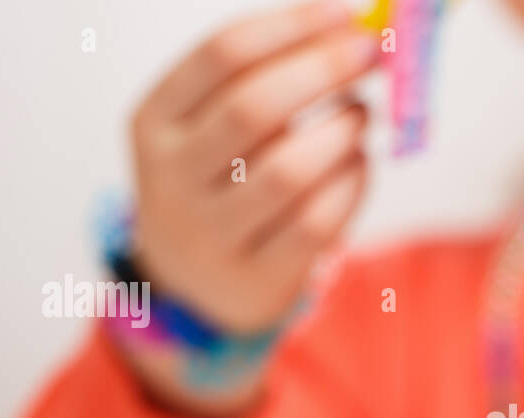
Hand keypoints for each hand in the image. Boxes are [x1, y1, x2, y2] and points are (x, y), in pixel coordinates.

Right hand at [128, 2, 378, 330]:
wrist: (197, 284)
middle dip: (323, 71)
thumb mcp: (211, 125)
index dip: (292, 26)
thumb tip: (346, 24)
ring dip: (342, 132)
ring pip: (289, 171)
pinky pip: (317, 223)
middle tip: (369, 54)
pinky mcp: (255, 276)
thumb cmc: (219, 180)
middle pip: (254, 108)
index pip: (222, 54)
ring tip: (362, 115)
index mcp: (154, 119)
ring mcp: (211, 233)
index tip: (345, 13)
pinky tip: (359, 163)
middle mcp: (172, 176)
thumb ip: (264, 75)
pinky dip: (352, 183)